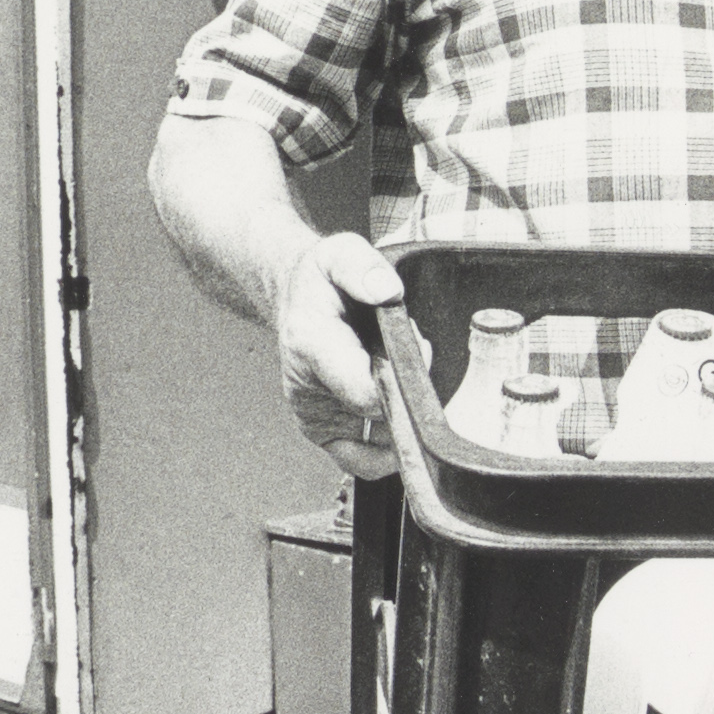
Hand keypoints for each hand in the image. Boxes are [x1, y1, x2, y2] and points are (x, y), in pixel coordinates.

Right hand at [276, 231, 405, 478]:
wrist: (296, 298)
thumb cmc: (321, 281)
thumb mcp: (341, 252)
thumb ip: (364, 268)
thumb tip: (388, 291)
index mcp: (312, 343)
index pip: (365, 391)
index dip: (403, 383)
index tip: (418, 353)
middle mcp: (307, 388)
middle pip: (378, 422)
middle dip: (409, 398)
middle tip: (413, 363)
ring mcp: (314, 415)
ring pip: (373, 453)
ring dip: (402, 425)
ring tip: (400, 382)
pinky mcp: (323, 432)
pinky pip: (362, 460)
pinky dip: (388, 447)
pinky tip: (397, 413)